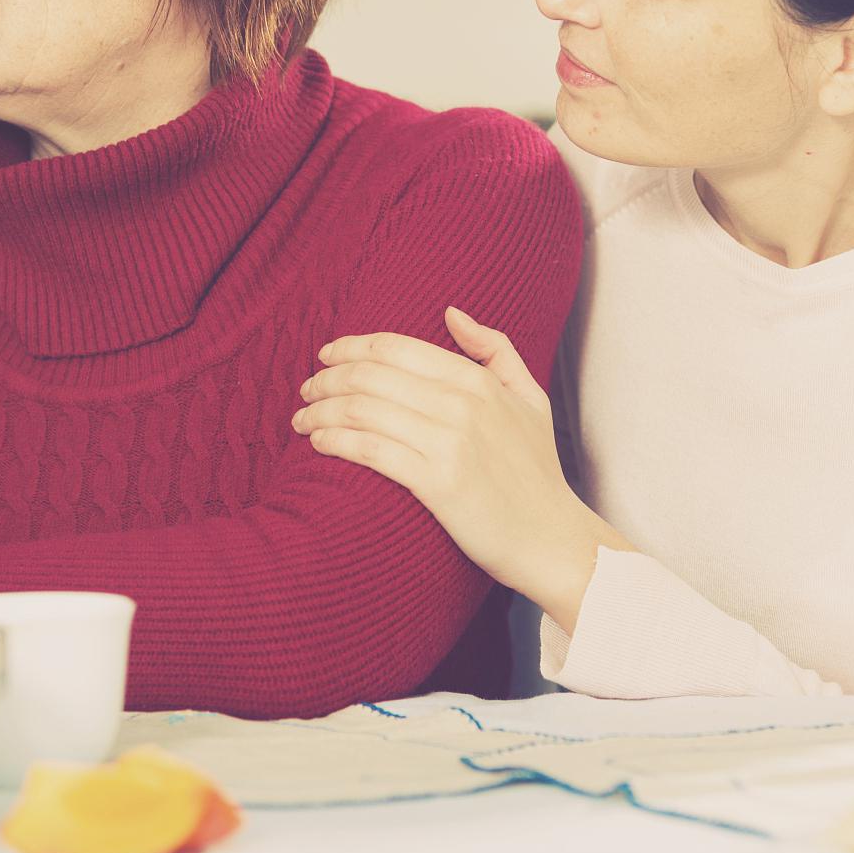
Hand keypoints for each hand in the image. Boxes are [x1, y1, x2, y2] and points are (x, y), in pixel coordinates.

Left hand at [293, 307, 630, 629]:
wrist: (552, 539)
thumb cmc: (537, 471)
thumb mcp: (530, 398)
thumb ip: (495, 349)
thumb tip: (451, 313)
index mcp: (479, 381)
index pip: (396, 348)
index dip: (351, 347)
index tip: (326, 356)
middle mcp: (462, 405)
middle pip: (371, 375)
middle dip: (327, 378)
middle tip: (306, 389)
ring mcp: (449, 444)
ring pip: (363, 410)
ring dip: (321, 410)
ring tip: (301, 418)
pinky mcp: (437, 484)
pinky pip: (370, 450)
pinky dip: (335, 440)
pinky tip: (318, 442)